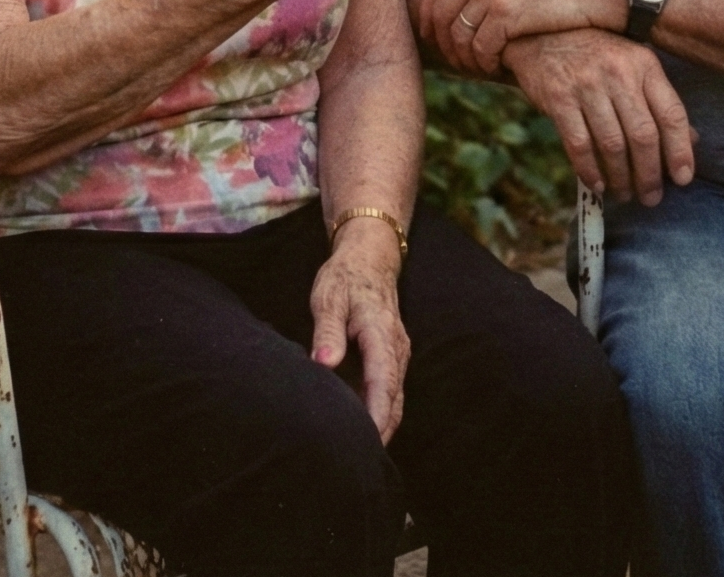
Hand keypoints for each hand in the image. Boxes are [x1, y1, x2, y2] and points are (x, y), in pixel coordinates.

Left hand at [309, 218, 410, 441]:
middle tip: (358, 464)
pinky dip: (379, 413)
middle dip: (380, 432)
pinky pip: (389, 391)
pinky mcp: (392, 359)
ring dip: (381, 426)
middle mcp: (397, 348)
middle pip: (393, 399)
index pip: (383, 382)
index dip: (376, 414)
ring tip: (359, 456)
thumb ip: (327, 332)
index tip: (367, 443)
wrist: (369, 259)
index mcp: (381, 333)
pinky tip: (361, 430)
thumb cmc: (344, 278)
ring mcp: (398, 354)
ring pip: (393, 399)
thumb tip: (325, 364)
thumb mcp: (328, 297)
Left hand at [426, 0, 629, 74]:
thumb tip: (462, 5)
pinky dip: (486, 63)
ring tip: (482, 69)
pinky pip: (480, 47)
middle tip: (458, 63)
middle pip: (440, 13)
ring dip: (466, 58)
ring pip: (458, 34)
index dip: (430, 17)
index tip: (434, 39)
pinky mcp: (508, 11)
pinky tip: (499, 68)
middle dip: (444, 44)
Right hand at [505, 28, 695, 205]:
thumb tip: (691, 141)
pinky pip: (579, 144)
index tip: (683, 179)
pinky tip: (598, 184)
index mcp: (644, 65)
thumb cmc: (597, 54)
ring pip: (612, 144)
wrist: (544, 31)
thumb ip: (659, 101)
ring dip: (621, 178)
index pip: (671, 114)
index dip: (680, 151)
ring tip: (625, 194)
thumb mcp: (634, 65)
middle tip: (651, 197)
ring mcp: (587, 83)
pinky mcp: (559, 96)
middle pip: (643, 135)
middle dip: (650, 174)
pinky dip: (590, 170)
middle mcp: (618, 72)